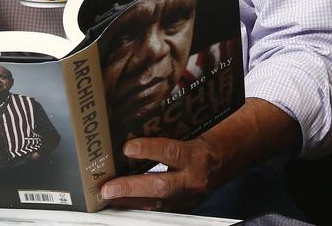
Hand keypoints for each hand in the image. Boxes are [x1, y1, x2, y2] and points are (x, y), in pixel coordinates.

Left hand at [100, 135, 223, 212]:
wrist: (223, 161)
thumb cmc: (203, 141)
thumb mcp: (191, 131)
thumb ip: (168, 131)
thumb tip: (137, 122)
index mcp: (196, 156)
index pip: (171, 153)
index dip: (149, 150)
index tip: (127, 147)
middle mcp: (192, 179)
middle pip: (160, 186)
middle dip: (131, 187)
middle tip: (108, 187)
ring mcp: (187, 197)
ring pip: (156, 203)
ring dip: (129, 200)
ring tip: (108, 196)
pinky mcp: (182, 206)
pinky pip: (157, 208)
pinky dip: (137, 204)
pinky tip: (121, 200)